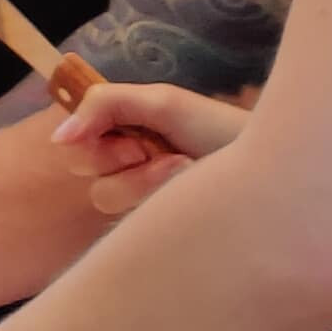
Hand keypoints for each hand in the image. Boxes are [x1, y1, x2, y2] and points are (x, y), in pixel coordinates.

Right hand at [52, 78, 244, 216]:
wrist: (273, 170)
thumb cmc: (219, 128)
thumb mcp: (162, 102)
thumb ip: (103, 105)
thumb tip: (57, 139)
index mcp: (124, 131)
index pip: (76, 141)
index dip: (98, 141)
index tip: (132, 138)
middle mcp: (127, 164)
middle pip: (86, 171)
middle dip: (123, 161)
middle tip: (160, 152)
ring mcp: (140, 198)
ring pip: (106, 198)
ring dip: (145, 182)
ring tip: (185, 170)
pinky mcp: (152, 228)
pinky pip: (126, 224)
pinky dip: (157, 202)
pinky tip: (187, 195)